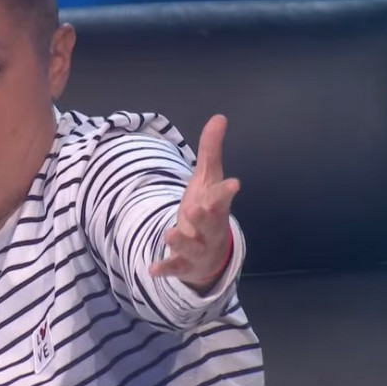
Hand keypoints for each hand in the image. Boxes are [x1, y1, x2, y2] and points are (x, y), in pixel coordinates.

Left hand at [149, 114, 237, 291]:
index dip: (226, 191)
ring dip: (181, 241)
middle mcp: (210, 228)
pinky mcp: (184, 264)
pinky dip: (165, 269)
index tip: (234, 183)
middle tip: (195, 209)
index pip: (223, 197)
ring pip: (192, 246)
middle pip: (210, 223)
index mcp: (216, 206)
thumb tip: (219, 117)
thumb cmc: (208, 209)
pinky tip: (152, 269)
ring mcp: (198, 248)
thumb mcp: (207, 179)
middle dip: (204, 217)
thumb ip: (211, 150)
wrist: (211, 254)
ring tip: (169, 234)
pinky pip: (175, 267)